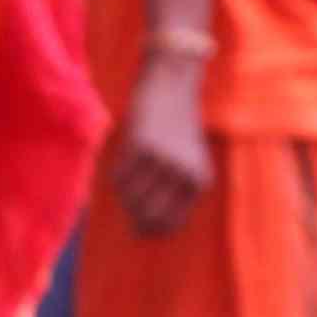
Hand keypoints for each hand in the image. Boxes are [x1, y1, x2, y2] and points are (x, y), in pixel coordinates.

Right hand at [106, 50, 216, 238]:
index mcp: (199, 181)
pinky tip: (123, 165)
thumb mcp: (187, 161)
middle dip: (135, 219)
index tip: (139, 228)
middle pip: (150, 215)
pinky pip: (121, 177)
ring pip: (132, 198)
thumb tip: (144, 229)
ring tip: (126, 185)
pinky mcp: (142, 146)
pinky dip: (117, 178)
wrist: (172, 86)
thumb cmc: (176, 127)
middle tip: (127, 213)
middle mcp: (184, 174)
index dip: (152, 230)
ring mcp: (163, 161)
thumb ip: (174, 192)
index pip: (172, 223)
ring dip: (124, 197)